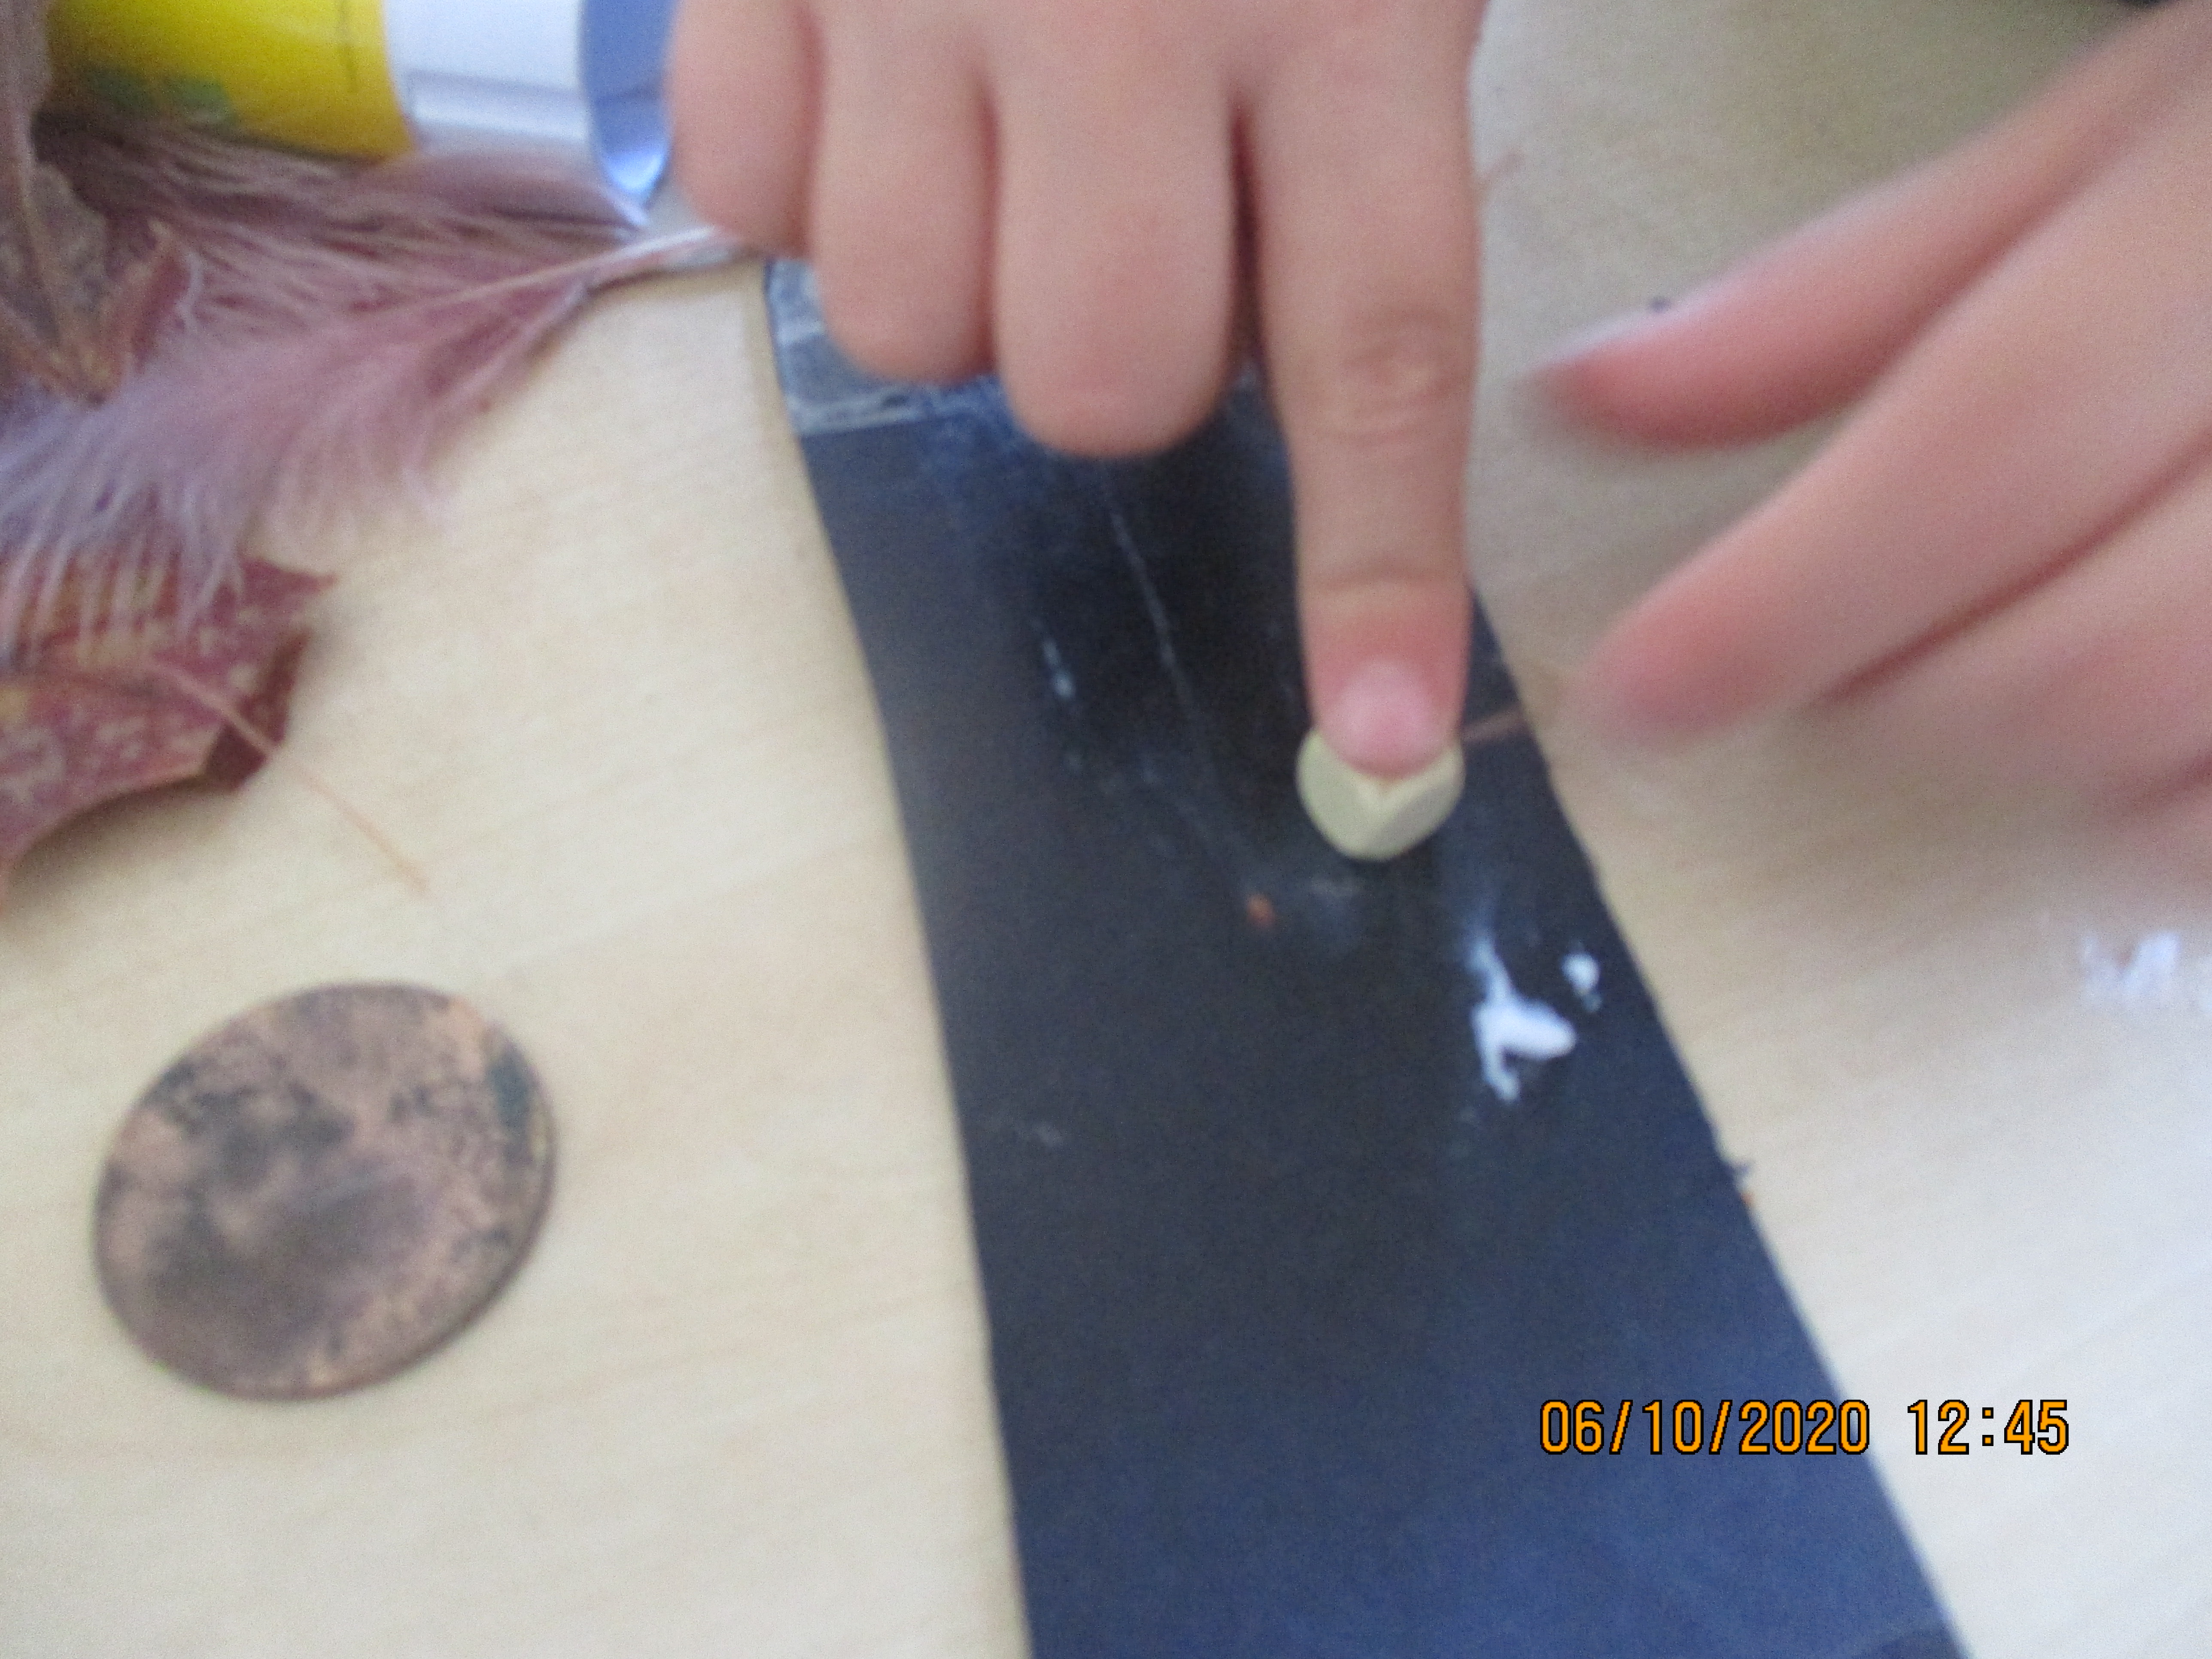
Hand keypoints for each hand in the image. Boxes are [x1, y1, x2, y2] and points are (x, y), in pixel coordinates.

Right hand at [669, 0, 1485, 776]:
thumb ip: (1343, 160)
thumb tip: (1274, 397)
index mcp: (1344, 3)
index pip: (1376, 352)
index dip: (1373, 564)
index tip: (1379, 736)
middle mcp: (1126, 4)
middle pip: (1098, 388)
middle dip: (1109, 374)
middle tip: (1122, 231)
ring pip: (903, 330)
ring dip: (949, 284)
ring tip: (977, 132)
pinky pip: (743, 198)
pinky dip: (796, 181)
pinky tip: (862, 76)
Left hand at [1545, 0, 2211, 842]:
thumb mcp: (2081, 171)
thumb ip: (1841, 296)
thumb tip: (1593, 394)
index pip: (1991, 444)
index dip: (1782, 600)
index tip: (1636, 691)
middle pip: (2087, 660)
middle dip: (1900, 700)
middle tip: (1830, 656)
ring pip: (2163, 760)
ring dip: (2021, 760)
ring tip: (1979, 660)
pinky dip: (2143, 816)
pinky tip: (2105, 731)